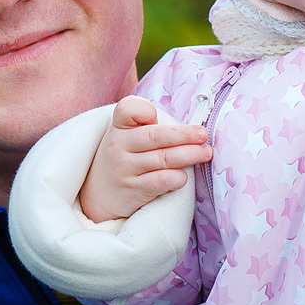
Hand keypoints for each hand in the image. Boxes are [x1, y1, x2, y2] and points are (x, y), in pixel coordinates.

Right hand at [77, 95, 212, 222]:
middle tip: (204, 134)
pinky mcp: (133, 189)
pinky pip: (161, 181)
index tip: (156, 115)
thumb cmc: (125, 157)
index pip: (128, 110)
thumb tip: (189, 129)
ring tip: (206, 153)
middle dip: (184, 135)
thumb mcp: (126, 136)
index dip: (144, 110)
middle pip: (155, 136)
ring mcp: (125, 169)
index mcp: (119, 127)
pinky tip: (184, 176)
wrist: (98, 195)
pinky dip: (177, 178)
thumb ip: (147, 126)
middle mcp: (119, 146)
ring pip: (163, 159)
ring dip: (189, 155)